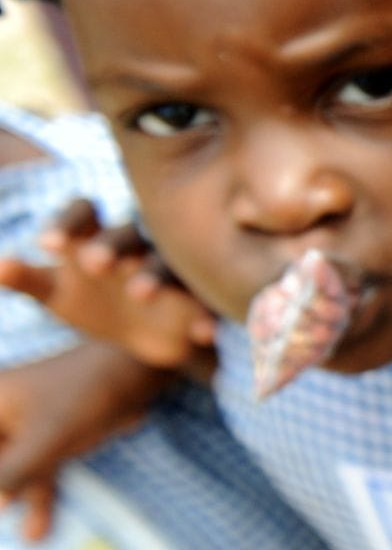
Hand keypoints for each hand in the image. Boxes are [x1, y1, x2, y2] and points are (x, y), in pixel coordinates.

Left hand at [0, 199, 213, 369]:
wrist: (146, 337)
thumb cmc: (95, 304)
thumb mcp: (57, 294)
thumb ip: (28, 279)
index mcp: (95, 238)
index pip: (81, 213)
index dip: (66, 222)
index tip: (47, 245)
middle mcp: (134, 248)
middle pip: (125, 233)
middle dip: (110, 246)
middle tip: (93, 265)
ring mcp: (169, 273)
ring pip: (166, 264)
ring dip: (155, 274)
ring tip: (140, 294)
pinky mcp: (197, 302)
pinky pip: (205, 304)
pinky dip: (205, 316)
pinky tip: (201, 332)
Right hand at [0, 342, 174, 539]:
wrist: (134, 373)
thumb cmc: (84, 395)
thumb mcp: (43, 440)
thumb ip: (11, 473)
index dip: (0, 479)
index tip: (3, 503)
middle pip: (0, 464)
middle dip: (5, 493)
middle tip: (8, 517)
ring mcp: (24, 425)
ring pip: (13, 471)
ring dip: (17, 503)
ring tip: (31, 541)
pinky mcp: (51, 436)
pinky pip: (35, 470)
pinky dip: (38, 496)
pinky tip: (38, 529)